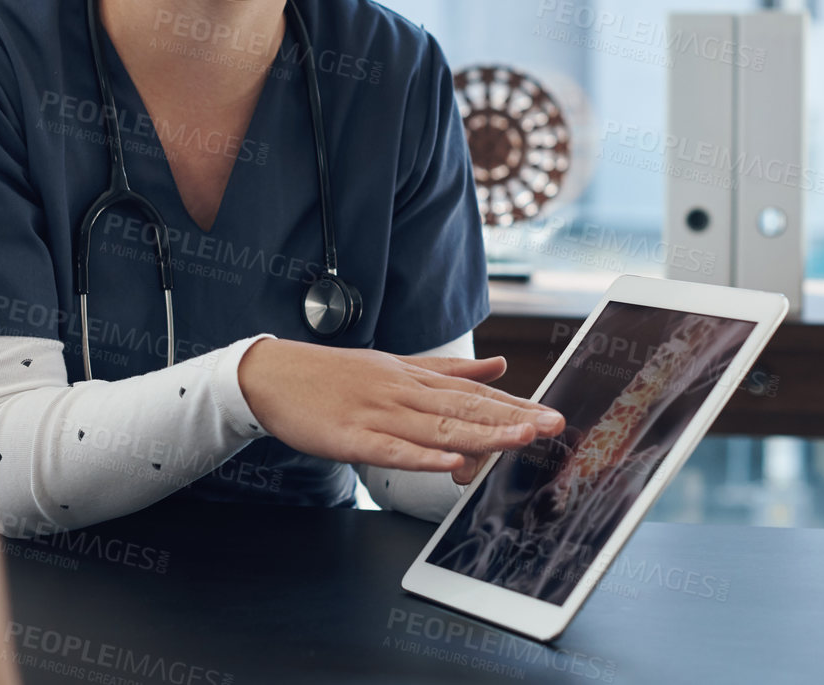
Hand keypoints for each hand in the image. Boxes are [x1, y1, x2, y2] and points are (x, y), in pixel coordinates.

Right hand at [235, 339, 563, 475]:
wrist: (270, 375)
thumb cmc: (332, 376)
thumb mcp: (393, 365)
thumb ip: (447, 369)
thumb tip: (499, 366)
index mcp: (412, 377)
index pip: (472, 392)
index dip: (514, 404)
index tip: (552, 413)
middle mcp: (401, 392)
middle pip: (463, 406)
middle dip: (511, 417)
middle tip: (553, 425)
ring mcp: (377, 414)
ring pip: (437, 427)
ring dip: (481, 434)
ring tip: (521, 440)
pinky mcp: (351, 437)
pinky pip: (392, 449)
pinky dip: (422, 455)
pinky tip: (451, 460)